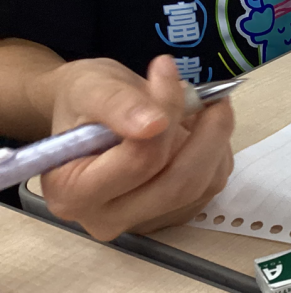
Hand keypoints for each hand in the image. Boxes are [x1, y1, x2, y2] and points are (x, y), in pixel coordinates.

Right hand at [38, 55, 234, 240]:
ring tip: (197, 106)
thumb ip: (117, 104)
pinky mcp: (175, 215)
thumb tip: (153, 124)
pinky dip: (216, 151)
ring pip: (203, 186)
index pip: (139, 163)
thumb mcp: (90, 88)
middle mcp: (107, 219)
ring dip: (213, 140)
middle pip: (178, 184)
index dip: (164, 113)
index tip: (166, 70)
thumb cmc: (83, 100)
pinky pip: (212, 184)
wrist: (90, 113)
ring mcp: (145, 222)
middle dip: (205, 134)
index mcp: (73, 194)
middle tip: (210, 95)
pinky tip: (197, 128)